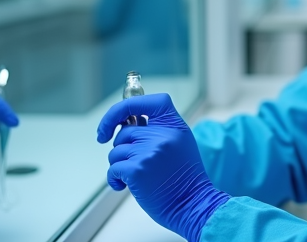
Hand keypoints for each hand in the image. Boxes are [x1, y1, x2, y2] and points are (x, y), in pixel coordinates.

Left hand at [97, 94, 228, 241]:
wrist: (193, 204)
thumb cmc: (184, 177)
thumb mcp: (179, 142)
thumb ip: (157, 128)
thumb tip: (125, 121)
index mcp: (173, 124)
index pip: (140, 102)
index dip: (120, 109)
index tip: (113, 123)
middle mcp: (161, 134)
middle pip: (124, 132)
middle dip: (124, 148)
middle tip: (137, 162)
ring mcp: (149, 151)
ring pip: (116, 151)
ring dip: (120, 165)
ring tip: (137, 176)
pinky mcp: (137, 170)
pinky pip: (113, 168)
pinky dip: (115, 179)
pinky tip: (125, 185)